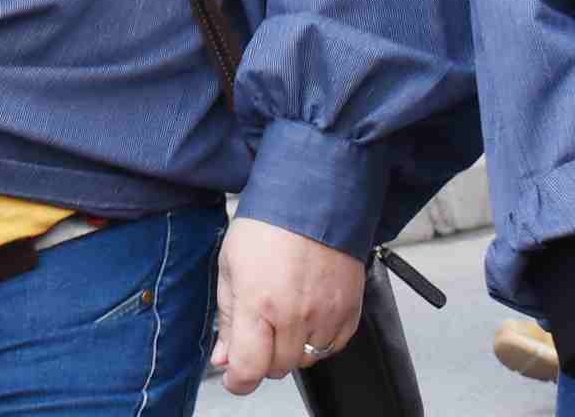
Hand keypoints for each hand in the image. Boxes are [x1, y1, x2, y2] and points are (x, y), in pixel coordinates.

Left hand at [211, 217, 364, 394]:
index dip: (237, 380)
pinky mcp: (350, 309)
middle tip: (261, 326)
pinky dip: (321, 339)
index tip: (235, 375)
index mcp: (258, 303)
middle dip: (264, 355)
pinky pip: (334, 346)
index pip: (248, 370)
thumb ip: (227, 318)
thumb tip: (224, 358)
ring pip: (307, 360)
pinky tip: (310, 312)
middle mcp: (294, 314)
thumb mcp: (231, 266)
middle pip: (277, 368)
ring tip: (287, 311)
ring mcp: (326, 314)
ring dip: (293, 346)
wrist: (315, 195)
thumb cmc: (270, 223)